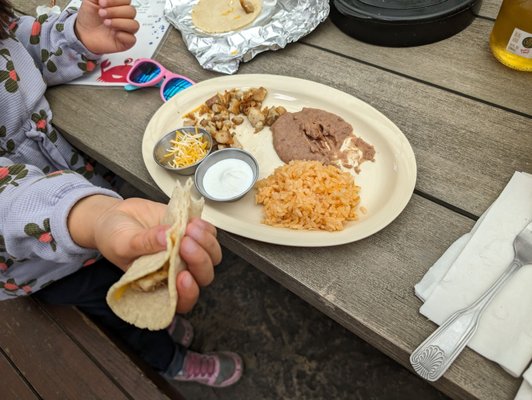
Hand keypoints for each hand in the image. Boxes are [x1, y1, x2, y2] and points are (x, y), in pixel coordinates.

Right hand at [68, 195, 221, 312]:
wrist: (117, 216)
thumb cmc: (114, 238)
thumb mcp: (122, 244)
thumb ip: (144, 244)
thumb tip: (165, 238)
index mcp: (158, 284)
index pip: (181, 301)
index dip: (187, 294)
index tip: (182, 277)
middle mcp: (176, 271)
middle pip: (202, 276)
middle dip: (199, 261)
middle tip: (184, 243)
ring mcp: (186, 253)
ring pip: (211, 256)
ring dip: (206, 243)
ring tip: (189, 228)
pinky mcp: (191, 233)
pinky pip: (209, 235)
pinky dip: (205, 229)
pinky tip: (192, 222)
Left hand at [75, 0, 139, 53]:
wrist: (82, 34)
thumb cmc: (88, 19)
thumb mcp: (90, 1)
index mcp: (118, 6)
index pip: (126, 0)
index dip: (115, 1)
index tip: (101, 3)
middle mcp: (123, 17)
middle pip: (131, 11)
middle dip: (115, 12)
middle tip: (102, 14)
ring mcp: (126, 30)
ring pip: (134, 25)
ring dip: (119, 23)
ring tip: (106, 23)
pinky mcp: (126, 42)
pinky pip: (132, 39)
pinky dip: (123, 36)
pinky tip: (114, 34)